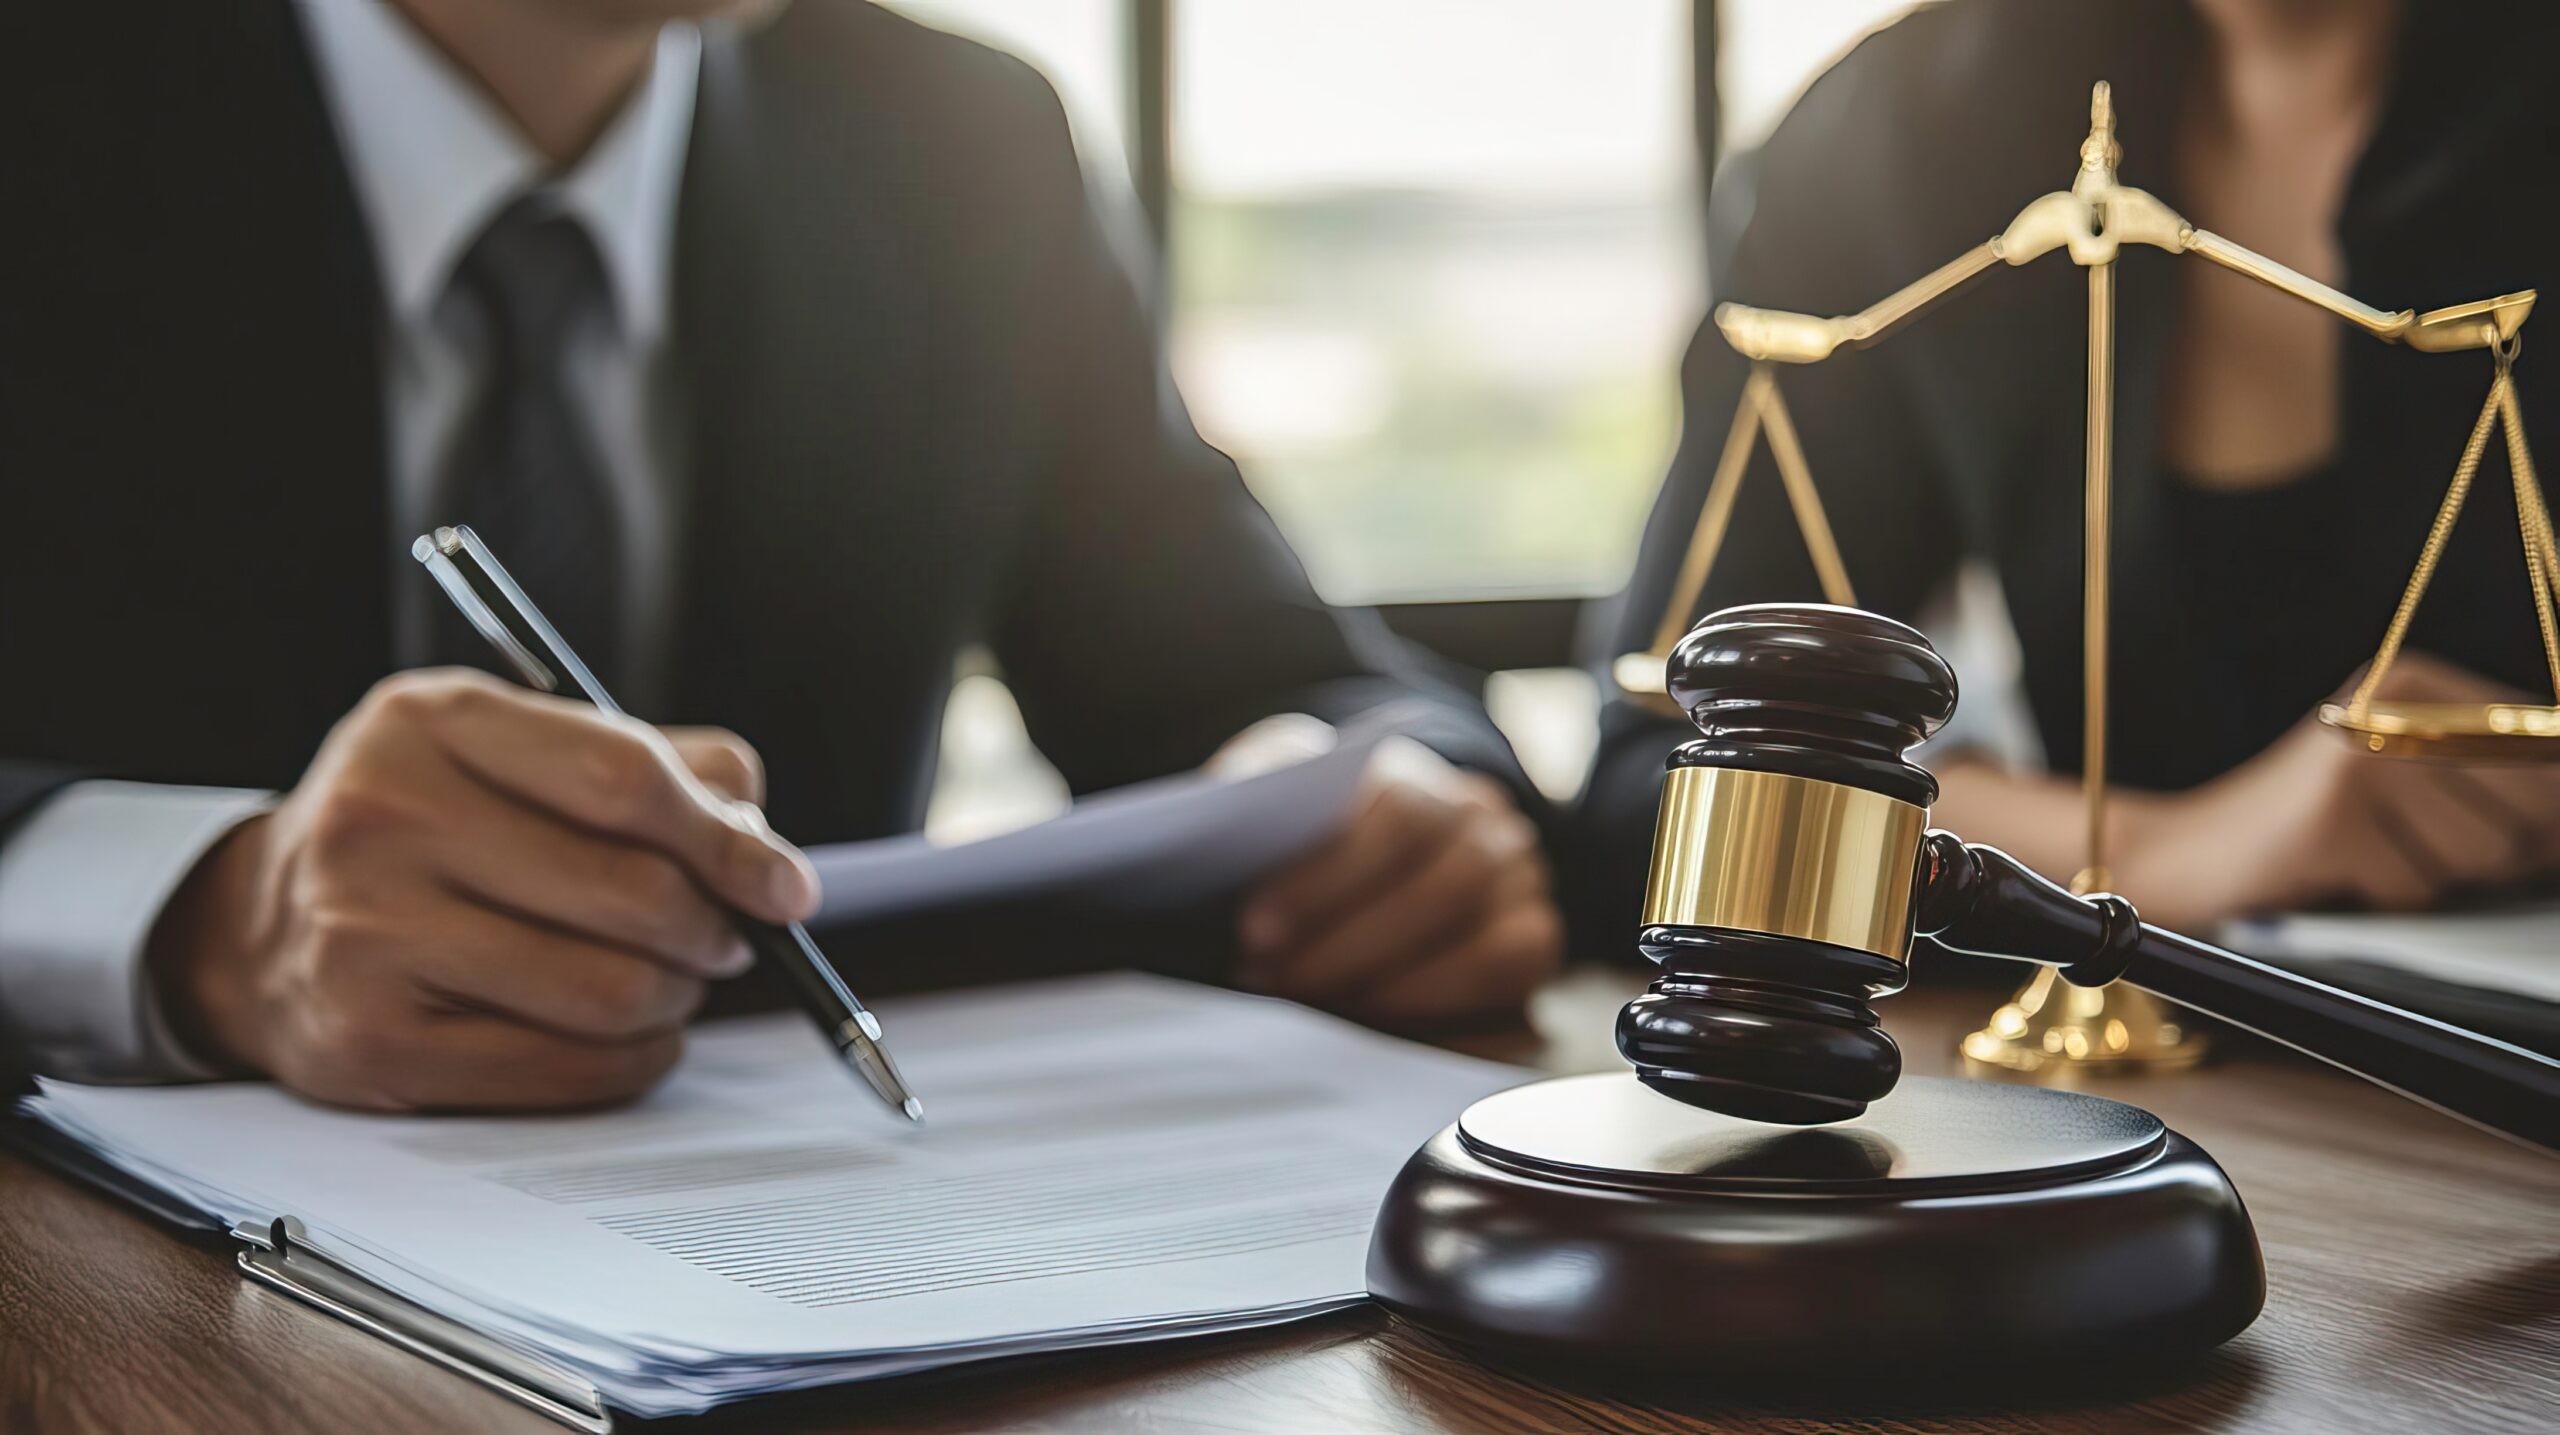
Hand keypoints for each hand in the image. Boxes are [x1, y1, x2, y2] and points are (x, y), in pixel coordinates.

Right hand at [148, 669, 818, 1110]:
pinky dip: (633, 1060)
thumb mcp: (514, 751)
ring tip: (670, 981)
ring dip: (675, 998)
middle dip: (713, 929)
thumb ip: (653, 765)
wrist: (259, 926)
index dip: (729, 842)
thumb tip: (759, 836)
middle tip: (726, 939)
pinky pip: (565, 1069)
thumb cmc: (427, 829)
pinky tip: (631, 1035)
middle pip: (631, 893)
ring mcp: (367, 936)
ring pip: (609, 992)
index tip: (787, 887)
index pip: (624, 778)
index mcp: (432, 723)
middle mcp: (384, 818)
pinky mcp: (372, 1043)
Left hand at [1235, 737, 1560, 1030]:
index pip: (1397, 812)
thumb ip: (1246, 799)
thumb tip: (1215, 830)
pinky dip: (1452, 1009)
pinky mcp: (1534, 936)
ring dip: (1401, 989)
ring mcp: (1518, 877)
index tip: (1257, 930)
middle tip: (1280, 985)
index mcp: (1412, 770)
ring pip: (1490, 941)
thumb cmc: (1295, 829)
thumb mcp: (1261, 795)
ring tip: (1321, 1011)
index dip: (1329, 878)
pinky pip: (1515, 978)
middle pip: (1448, 884)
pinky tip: (1384, 1029)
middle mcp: (1482, 817)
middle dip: (1354, 948)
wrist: (1354, 849)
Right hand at [2114, 654, 2559, 929]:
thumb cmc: (2319, 830)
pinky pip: (2419, 890)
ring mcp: (2359, 760)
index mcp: (2416, 684)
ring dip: (2441, 879)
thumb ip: (2500, 783)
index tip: (2533, 838)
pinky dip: (2388, 902)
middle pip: (2534, 808)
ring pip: (2485, 856)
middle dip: (2502, 853)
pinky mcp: (2332, 820)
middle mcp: (2391, 707)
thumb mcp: (2411, 779)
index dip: (2553, 811)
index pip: (2547, 743)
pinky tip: (2341, 875)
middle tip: (2428, 850)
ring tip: (2378, 857)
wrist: (2191, 854)